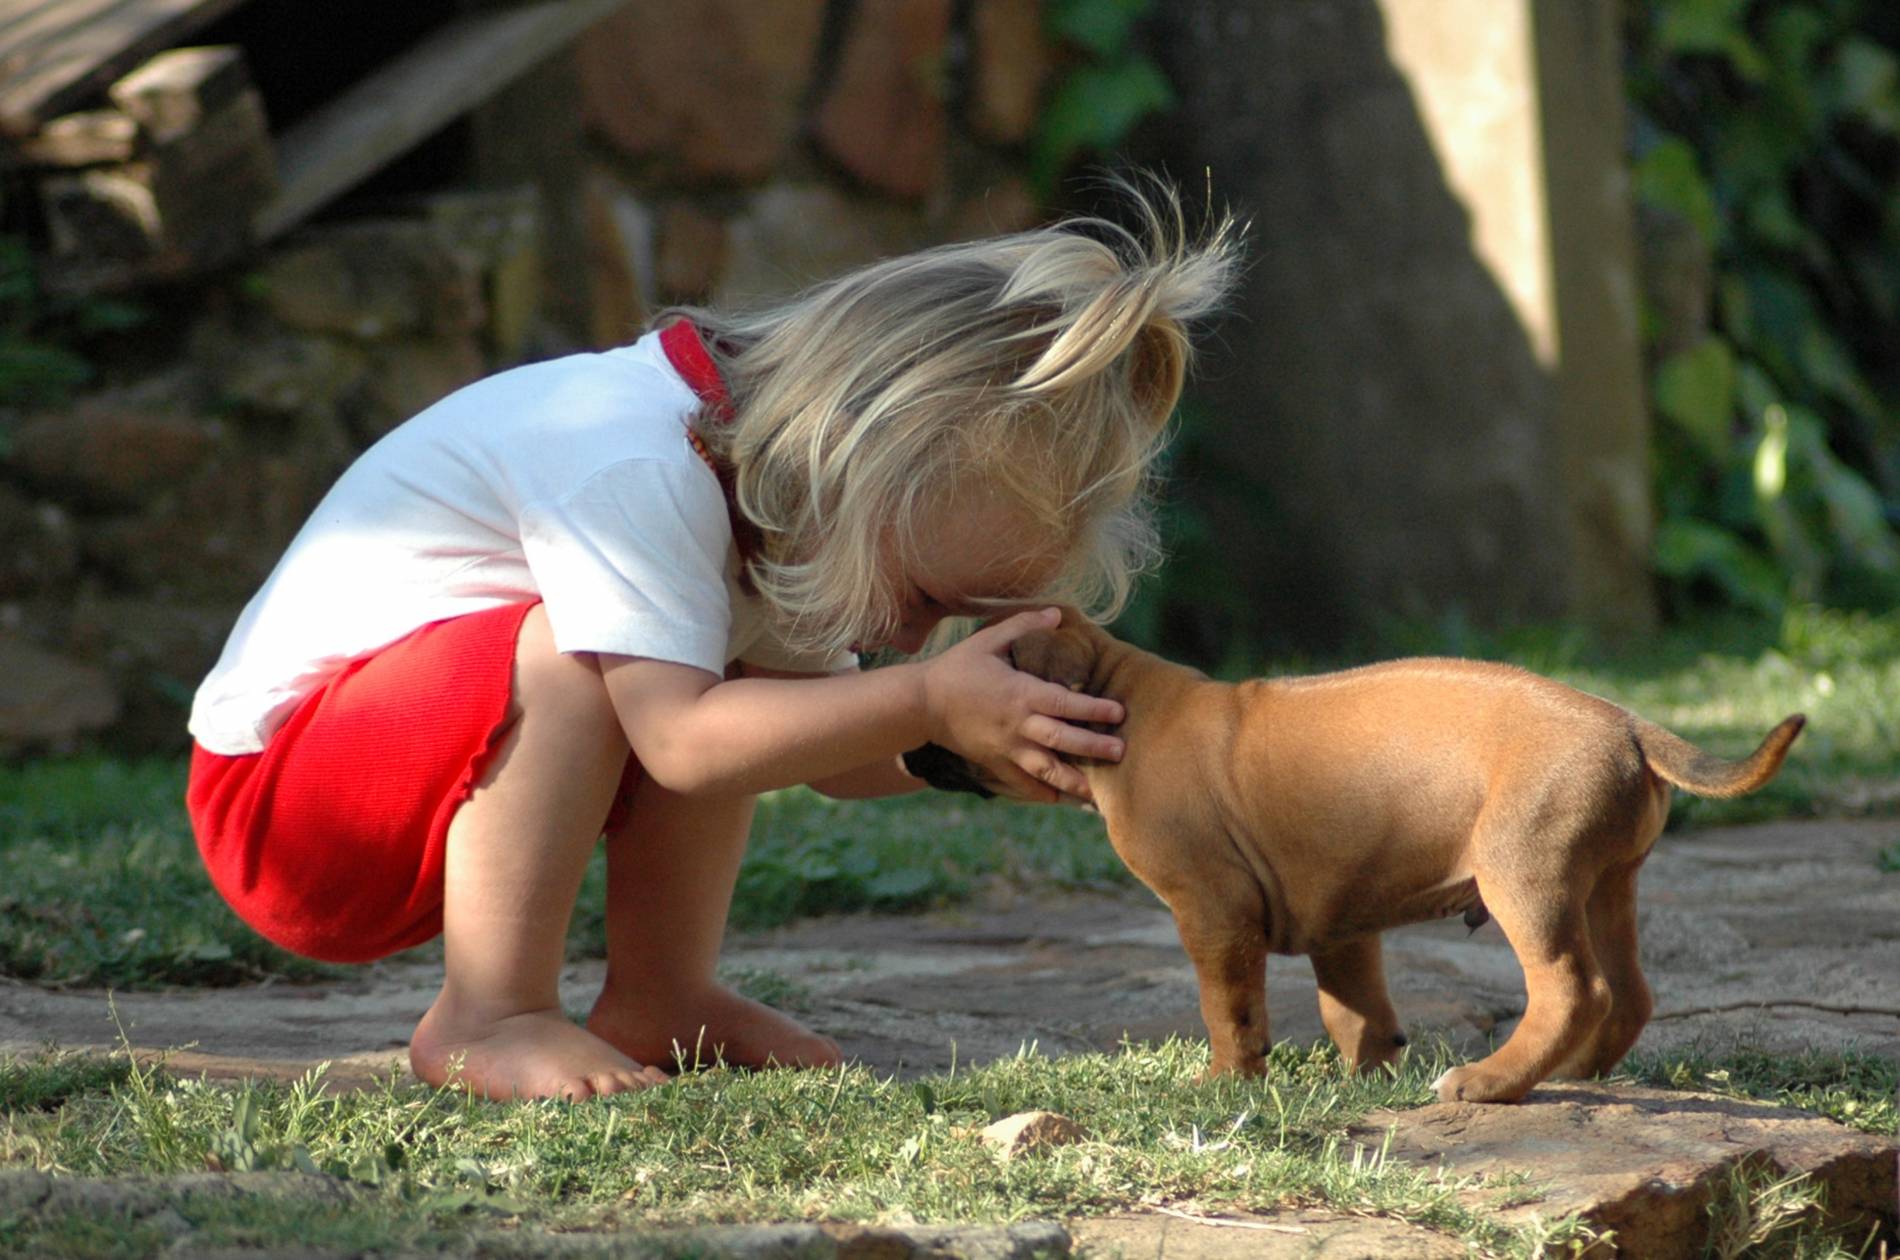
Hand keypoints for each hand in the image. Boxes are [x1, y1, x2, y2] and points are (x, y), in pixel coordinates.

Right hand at [919, 608, 1124, 802]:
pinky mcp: (995, 764)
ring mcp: (1006, 748)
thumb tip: (1057, 613)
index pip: (1063, 702)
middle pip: (1061, 739)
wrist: (920, 704)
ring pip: (1045, 770)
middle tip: (1122, 752)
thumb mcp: (988, 640)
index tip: (1118, 712)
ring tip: (1099, 794)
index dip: (1092, 709)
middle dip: (1093, 747)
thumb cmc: (957, 668)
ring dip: (1073, 781)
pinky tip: (1062, 799)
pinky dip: (1043, 793)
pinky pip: (1022, 784)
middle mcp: (1016, 725)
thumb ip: (1023, 624)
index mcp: (1019, 693)